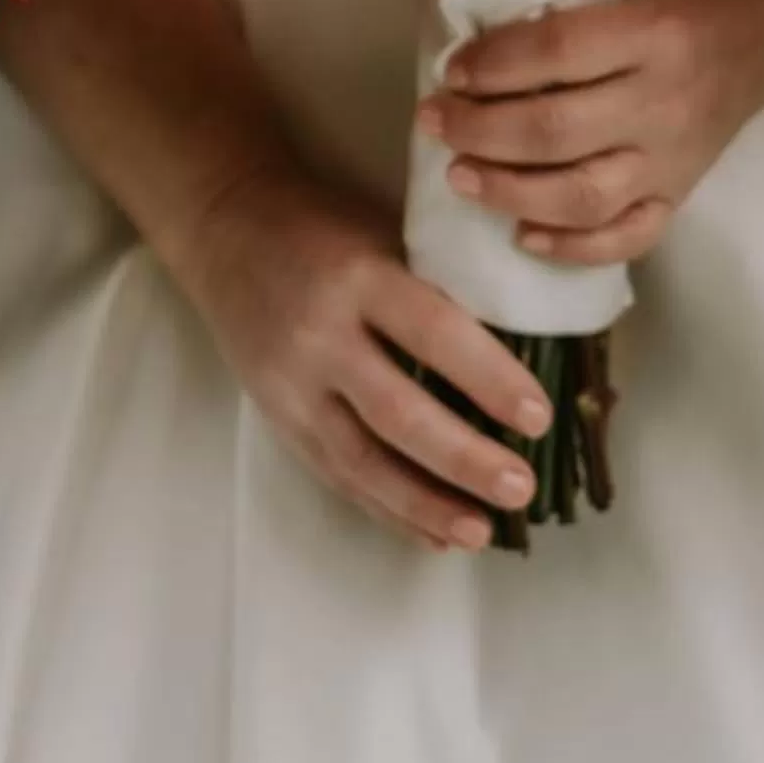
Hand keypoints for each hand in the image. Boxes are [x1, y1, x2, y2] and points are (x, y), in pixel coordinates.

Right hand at [173, 166, 550, 552]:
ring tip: (481, 531)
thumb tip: (531, 346)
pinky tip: (434, 535)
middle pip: (397, 413)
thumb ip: (443, 286)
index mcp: (360, 276)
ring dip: (425, 504)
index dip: (488, 378)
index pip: (433, 333)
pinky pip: (337, 476)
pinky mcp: (278, 419)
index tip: (538, 416)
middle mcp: (320, 336)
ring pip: (361, 461)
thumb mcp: (388, 235)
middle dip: (463, 459)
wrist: (225, 231)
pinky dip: (387, 510)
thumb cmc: (327, 227)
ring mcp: (291, 386)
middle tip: (521, 488)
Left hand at [419, 0, 763, 267]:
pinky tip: (522, 234)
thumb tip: (473, 1)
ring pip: (583, 197)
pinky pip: (628, 239)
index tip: (451, 69)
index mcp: (653, 30)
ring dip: (509, 192)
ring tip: (459, 175)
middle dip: (480, 131)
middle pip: (556, 132)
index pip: (557, 52)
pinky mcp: (682, 192)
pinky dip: (571, 248)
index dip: (494, 65)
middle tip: (434, 122)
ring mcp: (675, 156)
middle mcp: (665, 100)